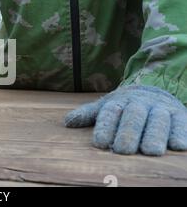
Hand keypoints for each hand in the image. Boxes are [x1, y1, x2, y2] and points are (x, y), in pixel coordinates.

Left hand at [65, 85, 186, 155]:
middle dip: (129, 133)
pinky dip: (179, 134)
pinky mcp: (179, 115)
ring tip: (150, 151)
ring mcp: (161, 108)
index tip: (99, 143)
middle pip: (134, 117)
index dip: (105, 127)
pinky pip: (181, 123)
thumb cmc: (124, 107)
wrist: (153, 91)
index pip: (110, 113)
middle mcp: (140, 103)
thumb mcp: (105, 107)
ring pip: (158, 121)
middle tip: (123, 150)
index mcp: (119, 102)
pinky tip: (177, 146)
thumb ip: (88, 114)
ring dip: (154, 136)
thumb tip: (67, 122)